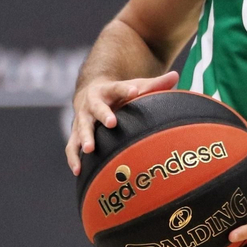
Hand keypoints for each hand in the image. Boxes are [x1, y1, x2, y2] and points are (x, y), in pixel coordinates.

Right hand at [65, 71, 179, 174]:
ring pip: (81, 129)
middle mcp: (92, 104)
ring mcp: (82, 119)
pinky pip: (71, 147)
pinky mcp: (75, 134)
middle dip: (104, 115)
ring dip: (85, 139)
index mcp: (107, 91)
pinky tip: (78, 171)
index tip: (135, 92)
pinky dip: (73, 158)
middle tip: (112, 123)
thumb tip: (175, 76)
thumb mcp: (134, 86)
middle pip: (96, 108)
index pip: (117, 88)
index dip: (125, 90)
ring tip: (90, 150)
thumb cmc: (119, 94)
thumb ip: (155, 84)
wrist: (90, 94)